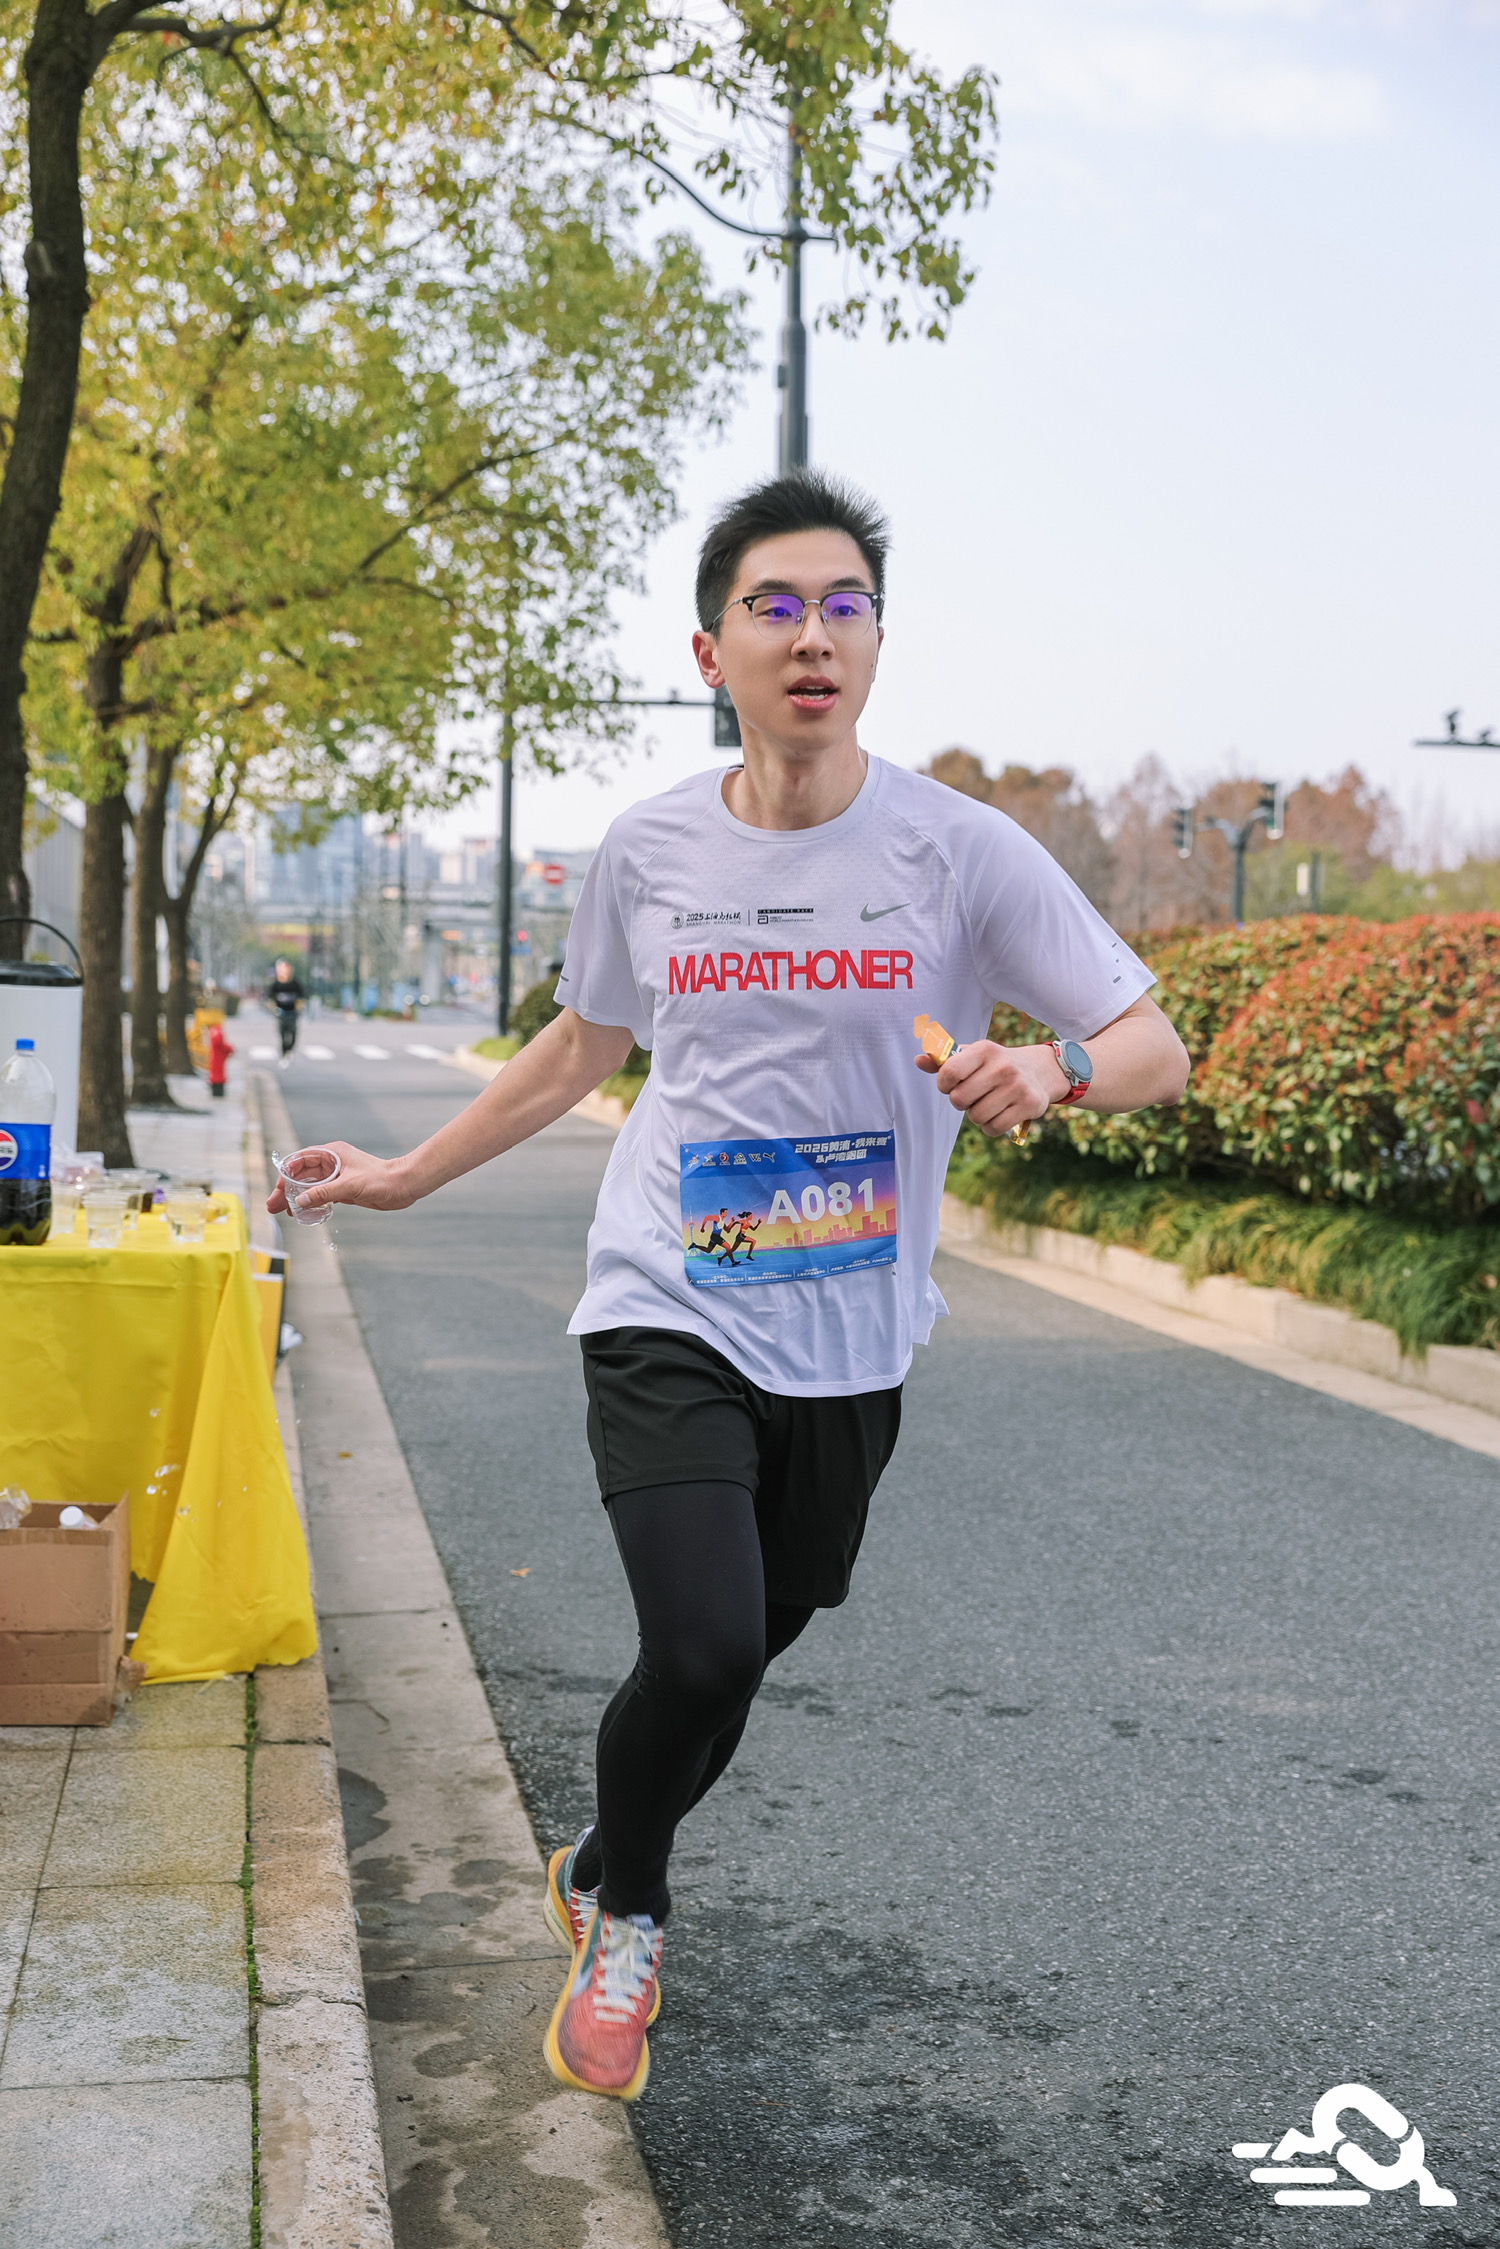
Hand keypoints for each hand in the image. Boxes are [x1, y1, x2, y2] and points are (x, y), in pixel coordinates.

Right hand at [265, 1140, 415, 1218]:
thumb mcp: (350, 1186)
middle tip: (273, 1206)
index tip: (279, 1190)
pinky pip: (321, 1194)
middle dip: (287, 1189)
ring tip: (284, 1212)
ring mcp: (338, 1176)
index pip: (300, 1160)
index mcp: (332, 1153)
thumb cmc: (381, 1179)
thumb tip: (300, 1202)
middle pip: (302, 1175)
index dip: (287, 1174)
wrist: (403, 1186)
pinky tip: (303, 1212)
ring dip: (297, 1198)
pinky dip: (311, 1202)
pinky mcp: (344, 1188)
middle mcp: (332, 1162)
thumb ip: (324, 1193)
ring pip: (310, 1186)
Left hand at [914, 1039, 1068, 1137]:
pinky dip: (990, 1127)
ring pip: (976, 1117)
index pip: (950, 1072)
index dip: (944, 1085)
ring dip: (976, 1116)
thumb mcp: (974, 1056)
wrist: (1040, 1070)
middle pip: (959, 1099)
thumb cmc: (997, 1065)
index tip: (950, 1085)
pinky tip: (998, 1115)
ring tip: (987, 1104)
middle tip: (972, 1096)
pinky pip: (994, 1128)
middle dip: (961, 1102)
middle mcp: (1002, 1066)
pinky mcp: (1029, 1105)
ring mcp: (1017, 1086)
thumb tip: (918, 1061)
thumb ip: (945, 1060)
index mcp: (985, 1050)